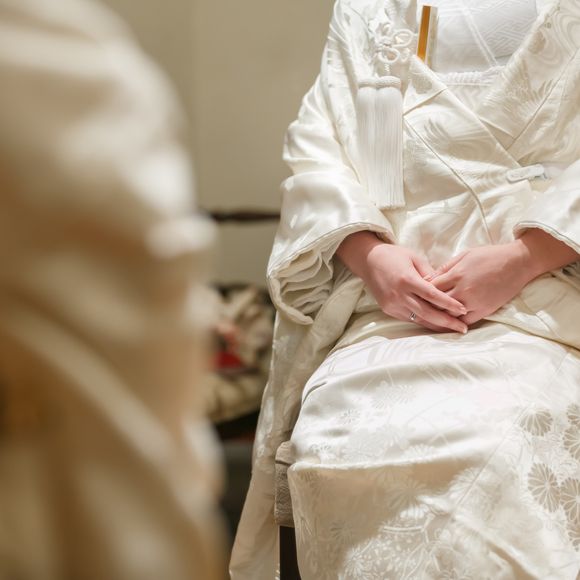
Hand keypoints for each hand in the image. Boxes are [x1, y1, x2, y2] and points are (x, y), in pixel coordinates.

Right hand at [337, 232, 467, 332]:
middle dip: (446, 322)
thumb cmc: (394, 256)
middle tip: (463, 328)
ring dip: (436, 325)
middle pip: (427, 313)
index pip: (432, 296)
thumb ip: (431, 273)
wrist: (368, 260)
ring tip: (453, 329)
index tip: (464, 310)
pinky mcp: (388, 309)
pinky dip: (423, 321)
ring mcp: (392, 304)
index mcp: (407, 280)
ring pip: (418, 320)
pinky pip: (409, 318)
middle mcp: (399, 295)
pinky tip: (435, 323)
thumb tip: (446, 287)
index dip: (449, 304)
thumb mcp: (415, 258)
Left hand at [428, 242, 533, 325]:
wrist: (517, 263)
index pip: (430, 288)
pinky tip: (448, 323)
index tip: (415, 294)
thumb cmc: (490, 255)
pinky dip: (455, 324)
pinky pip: (465, 322)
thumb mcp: (464, 255)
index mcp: (456, 274)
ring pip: (449, 315)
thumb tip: (428, 278)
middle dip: (426, 305)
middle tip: (418, 308)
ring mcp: (474, 302)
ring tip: (429, 318)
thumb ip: (445, 267)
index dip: (421, 292)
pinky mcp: (484, 311)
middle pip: (437, 304)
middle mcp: (463, 290)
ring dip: (439, 317)